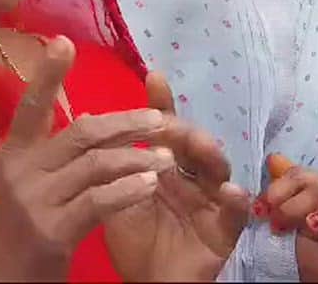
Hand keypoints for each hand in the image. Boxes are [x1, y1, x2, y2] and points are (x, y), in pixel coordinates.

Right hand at [0, 37, 172, 281]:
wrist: (3, 282)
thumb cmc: (21, 230)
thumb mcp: (26, 185)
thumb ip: (50, 154)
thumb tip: (93, 121)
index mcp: (13, 154)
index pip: (30, 106)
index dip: (47, 75)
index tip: (63, 41)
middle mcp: (20, 171)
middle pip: (80, 132)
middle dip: (126, 124)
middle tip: (162, 120)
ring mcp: (34, 201)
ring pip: (94, 165)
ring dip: (137, 157)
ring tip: (170, 158)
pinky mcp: (52, 231)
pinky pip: (98, 201)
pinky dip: (127, 189)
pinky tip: (149, 183)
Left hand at [104, 74, 251, 280]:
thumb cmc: (133, 240)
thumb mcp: (113, 197)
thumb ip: (104, 163)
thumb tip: (82, 116)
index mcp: (165, 165)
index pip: (164, 129)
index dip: (161, 104)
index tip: (154, 77)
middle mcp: (191, 177)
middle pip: (193, 144)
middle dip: (186, 129)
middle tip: (171, 123)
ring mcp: (210, 200)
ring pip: (218, 170)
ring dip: (212, 155)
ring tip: (202, 146)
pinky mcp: (225, 229)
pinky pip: (236, 212)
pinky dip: (236, 200)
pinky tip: (230, 191)